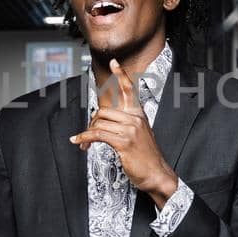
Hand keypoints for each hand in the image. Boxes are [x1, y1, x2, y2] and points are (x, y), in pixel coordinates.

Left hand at [68, 59, 178, 207]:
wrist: (157, 174)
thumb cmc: (147, 157)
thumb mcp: (139, 135)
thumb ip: (127, 124)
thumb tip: (105, 121)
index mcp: (139, 114)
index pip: (129, 89)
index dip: (121, 74)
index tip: (114, 62)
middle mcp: (135, 118)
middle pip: (103, 111)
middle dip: (91, 124)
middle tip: (88, 135)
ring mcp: (130, 129)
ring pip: (99, 123)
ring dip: (87, 135)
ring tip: (84, 144)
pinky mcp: (123, 142)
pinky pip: (97, 135)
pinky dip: (84, 138)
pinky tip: (80, 142)